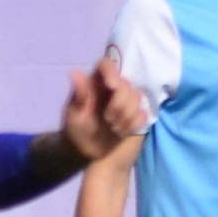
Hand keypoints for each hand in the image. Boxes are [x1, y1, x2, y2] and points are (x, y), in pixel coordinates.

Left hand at [54, 47, 142, 164]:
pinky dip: (134, 124)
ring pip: (137, 97)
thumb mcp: (73, 114)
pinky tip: (122, 132)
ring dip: (126, 116)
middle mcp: (112, 88)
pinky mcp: (135, 114)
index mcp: (95, 84)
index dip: (112, 72)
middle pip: (126, 84)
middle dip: (119, 104)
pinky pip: (143, 114)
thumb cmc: (76, 130)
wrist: (85, 151)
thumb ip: (79, 95)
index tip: (112, 86)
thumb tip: (75, 72)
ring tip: (113, 128)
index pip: (106, 65)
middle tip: (108, 120)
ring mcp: (126, 100)